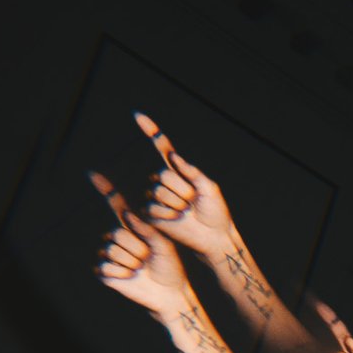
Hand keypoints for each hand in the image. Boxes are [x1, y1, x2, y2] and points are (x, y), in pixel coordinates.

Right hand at [90, 171, 190, 318]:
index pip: (116, 204)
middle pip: (117, 233)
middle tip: (148, 259)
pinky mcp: (105, 272)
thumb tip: (126, 213)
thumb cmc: (170, 267)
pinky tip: (132, 278)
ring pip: (113, 250)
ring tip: (142, 269)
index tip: (92, 172)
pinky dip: (123, 275)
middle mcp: (118, 236)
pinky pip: (106, 266)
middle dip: (137, 248)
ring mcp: (110, 253)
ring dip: (132, 262)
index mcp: (133, 226)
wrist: (170, 293)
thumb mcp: (163, 244)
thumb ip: (146, 228)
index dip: (105, 189)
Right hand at [135, 113, 237, 260]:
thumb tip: (171, 155)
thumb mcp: (209, 187)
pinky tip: (177, 220)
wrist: (213, 236)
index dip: (151, 132)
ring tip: (186, 212)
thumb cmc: (215, 211)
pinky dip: (168, 215)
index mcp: (179, 171)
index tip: (137, 115)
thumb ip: (191, 170)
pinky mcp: (152, 214)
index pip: (162, 147)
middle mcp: (164, 181)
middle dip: (182, 190)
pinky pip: (153, 208)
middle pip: (163, 175)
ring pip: (158, 192)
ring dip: (176, 204)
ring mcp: (156, 197)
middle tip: (192, 202)